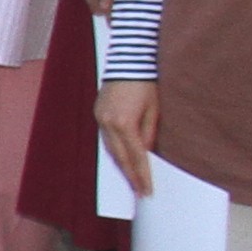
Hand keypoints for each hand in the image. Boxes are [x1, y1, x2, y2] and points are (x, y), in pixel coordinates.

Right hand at [96, 78, 159, 201]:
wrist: (128, 60)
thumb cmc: (145, 83)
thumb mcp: (153, 110)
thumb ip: (149, 134)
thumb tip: (146, 154)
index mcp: (124, 123)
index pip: (135, 157)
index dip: (141, 175)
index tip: (146, 190)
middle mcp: (108, 123)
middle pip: (119, 157)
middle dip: (130, 175)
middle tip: (138, 191)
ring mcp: (100, 118)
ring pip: (109, 149)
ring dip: (120, 164)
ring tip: (130, 178)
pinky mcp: (98, 112)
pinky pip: (105, 138)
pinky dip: (113, 149)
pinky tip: (120, 157)